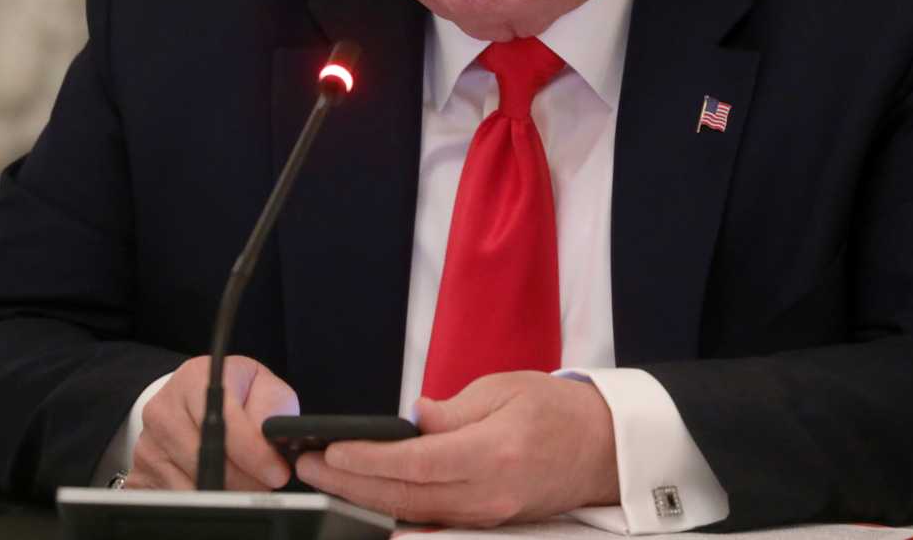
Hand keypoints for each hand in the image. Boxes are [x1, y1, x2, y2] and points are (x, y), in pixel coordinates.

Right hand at [127, 354, 298, 490]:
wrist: (194, 399)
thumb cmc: (234, 392)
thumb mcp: (261, 386)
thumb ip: (272, 409)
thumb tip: (274, 443)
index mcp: (194, 379)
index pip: (224, 422)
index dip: (254, 453)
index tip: (276, 472)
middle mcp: (164, 410)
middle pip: (206, 459)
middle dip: (244, 480)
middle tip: (266, 485)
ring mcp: (149, 443)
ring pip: (192, 484)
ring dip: (226, 493)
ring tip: (247, 486)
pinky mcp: (141, 472)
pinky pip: (174, 498)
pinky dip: (202, 500)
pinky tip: (220, 489)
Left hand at [295, 371, 618, 525]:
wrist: (603, 448)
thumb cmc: (558, 411)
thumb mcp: (505, 389)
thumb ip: (454, 410)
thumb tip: (413, 419)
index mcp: (493, 452)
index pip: (414, 463)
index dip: (366, 459)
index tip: (329, 449)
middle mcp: (488, 494)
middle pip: (404, 496)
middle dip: (349, 483)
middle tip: (309, 466)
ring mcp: (488, 515)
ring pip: (412, 514)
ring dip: (365, 498)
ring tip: (327, 479)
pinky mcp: (487, 523)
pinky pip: (432, 520)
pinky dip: (395, 509)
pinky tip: (366, 497)